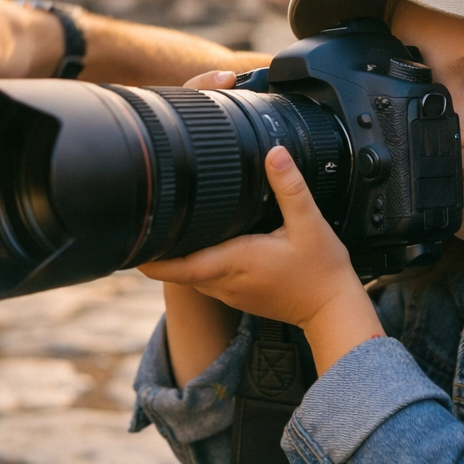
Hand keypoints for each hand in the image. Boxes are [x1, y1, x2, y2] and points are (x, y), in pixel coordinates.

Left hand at [141, 145, 383, 374]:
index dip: (150, 257)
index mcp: (234, 262)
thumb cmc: (322, 271)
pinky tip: (204, 244)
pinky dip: (198, 263)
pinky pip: (207, 280)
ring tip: (168, 229)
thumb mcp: (309, 222)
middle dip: (159, 249)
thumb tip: (274, 153)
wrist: (332, 310)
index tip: (131, 244)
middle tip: (146, 221)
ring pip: (190, 275)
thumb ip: (290, 186)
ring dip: (178, 257)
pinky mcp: (238, 297)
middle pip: (176, 269)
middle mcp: (225, 282)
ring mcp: (229, 294)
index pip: (177, 267)